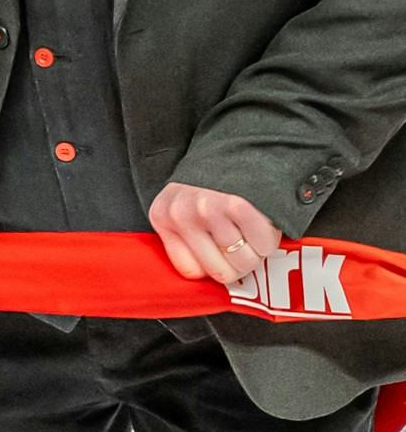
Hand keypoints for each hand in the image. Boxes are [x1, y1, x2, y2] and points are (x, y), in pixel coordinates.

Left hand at [148, 182, 281, 283]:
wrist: (240, 150)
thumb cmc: (213, 187)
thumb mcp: (184, 209)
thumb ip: (188, 241)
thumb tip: (206, 282)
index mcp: (163, 217)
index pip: (190, 271)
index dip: (213, 269)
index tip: (222, 257)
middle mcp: (181, 214)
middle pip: (219, 272)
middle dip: (238, 265)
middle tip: (242, 245)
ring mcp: (208, 209)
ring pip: (243, 262)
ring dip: (256, 252)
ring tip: (250, 231)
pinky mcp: (237, 205)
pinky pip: (262, 246)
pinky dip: (270, 241)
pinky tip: (262, 224)